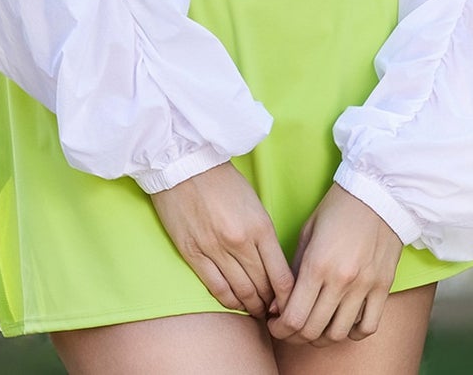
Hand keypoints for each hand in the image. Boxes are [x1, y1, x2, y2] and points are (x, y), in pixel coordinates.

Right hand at [148, 161, 294, 319]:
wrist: (183, 162)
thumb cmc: (221, 179)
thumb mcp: (253, 203)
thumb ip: (264, 235)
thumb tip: (272, 268)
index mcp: (260, 226)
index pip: (281, 277)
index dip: (288, 299)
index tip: (288, 305)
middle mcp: (240, 242)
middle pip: (263, 288)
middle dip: (271, 304)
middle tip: (273, 311)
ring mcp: (215, 249)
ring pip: (241, 292)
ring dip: (251, 306)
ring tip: (256, 310)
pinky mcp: (193, 253)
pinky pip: (216, 288)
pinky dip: (228, 301)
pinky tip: (235, 303)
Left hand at [266, 181, 403, 346]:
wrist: (377, 194)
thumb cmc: (337, 208)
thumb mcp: (307, 232)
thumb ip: (294, 269)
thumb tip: (279, 303)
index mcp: (317, 264)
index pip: (294, 316)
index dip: (279, 328)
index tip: (274, 324)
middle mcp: (341, 281)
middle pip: (313, 330)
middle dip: (294, 336)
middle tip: (288, 329)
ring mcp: (365, 287)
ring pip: (339, 334)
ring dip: (321, 337)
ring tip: (313, 328)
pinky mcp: (383, 288)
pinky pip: (368, 327)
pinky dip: (353, 333)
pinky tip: (342, 324)